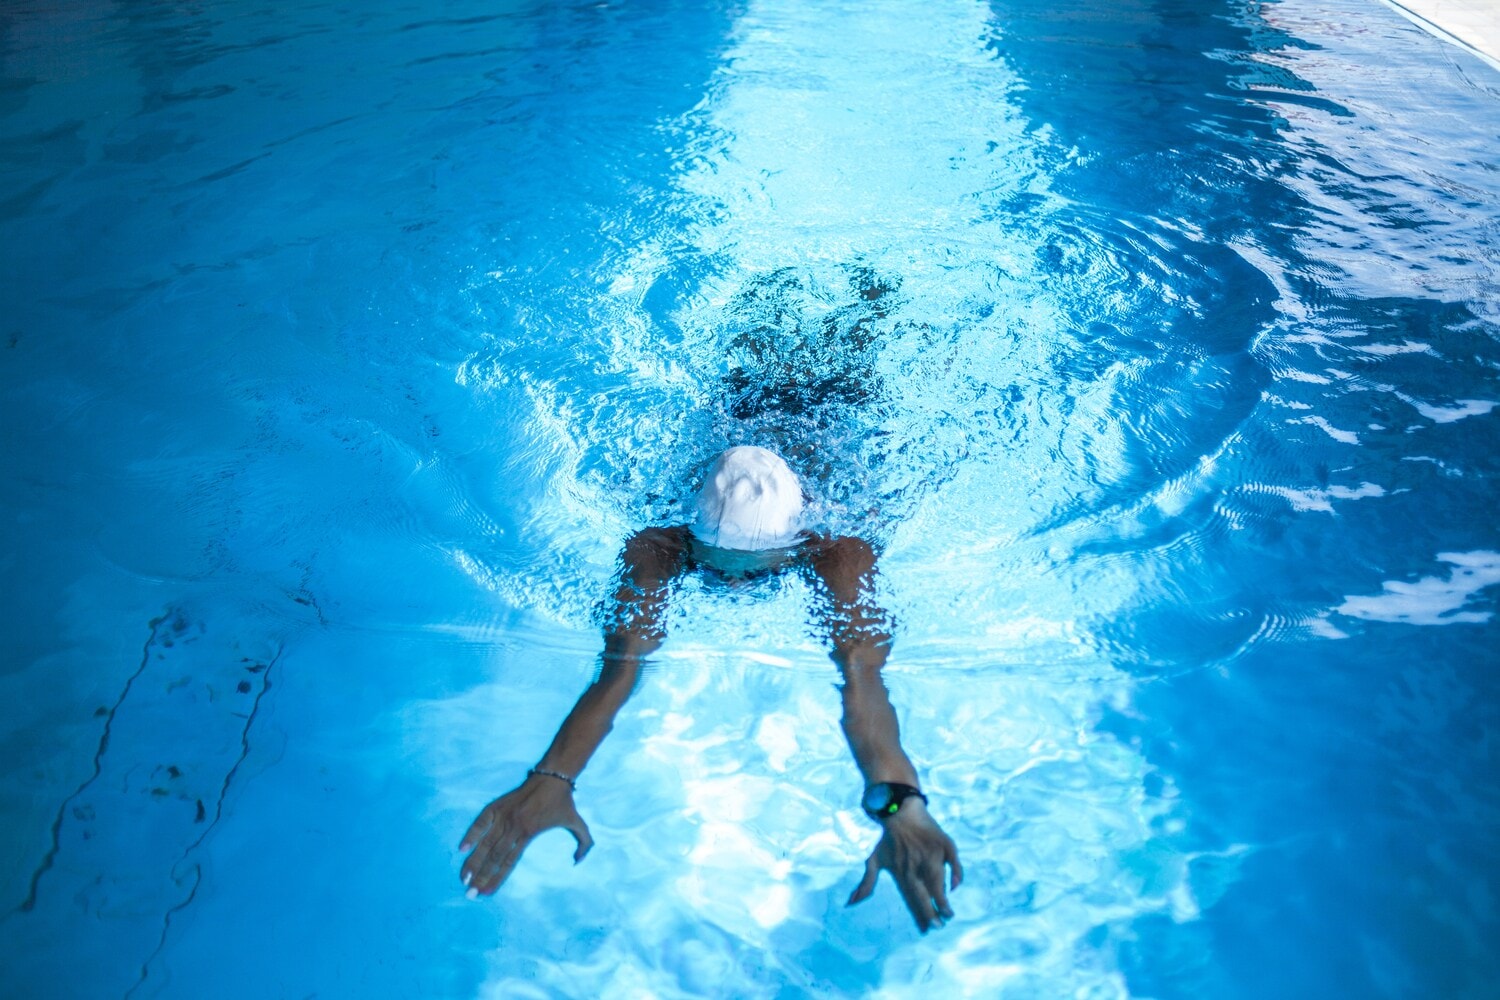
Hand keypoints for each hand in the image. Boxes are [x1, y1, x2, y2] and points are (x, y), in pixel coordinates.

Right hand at [459, 773, 593, 895]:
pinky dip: (471, 834)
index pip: (509, 862)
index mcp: (530, 833)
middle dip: (481, 876)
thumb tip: (578, 861)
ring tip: (463, 878)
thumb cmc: (564, 802)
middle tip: (470, 894)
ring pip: (485, 842)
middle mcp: (514, 826)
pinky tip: (462, 849)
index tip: (486, 893)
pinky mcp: (497, 805)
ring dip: (473, 861)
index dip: (497, 879)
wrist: (553, 776)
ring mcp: (504, 815)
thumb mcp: (577, 822)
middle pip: (494, 856)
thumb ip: (584, 843)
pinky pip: (480, 821)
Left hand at [847, 800, 961, 932]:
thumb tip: (850, 903)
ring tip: (948, 913)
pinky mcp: (942, 842)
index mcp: (901, 872)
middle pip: (924, 892)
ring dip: (942, 897)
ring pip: (937, 879)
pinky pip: (952, 860)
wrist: (898, 810)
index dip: (918, 915)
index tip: (924, 930)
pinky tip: (955, 885)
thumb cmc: (886, 839)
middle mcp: (915, 864)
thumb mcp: (873, 861)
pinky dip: (955, 872)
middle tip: (937, 927)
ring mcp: (930, 853)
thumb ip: (866, 884)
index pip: (911, 898)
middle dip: (930, 911)